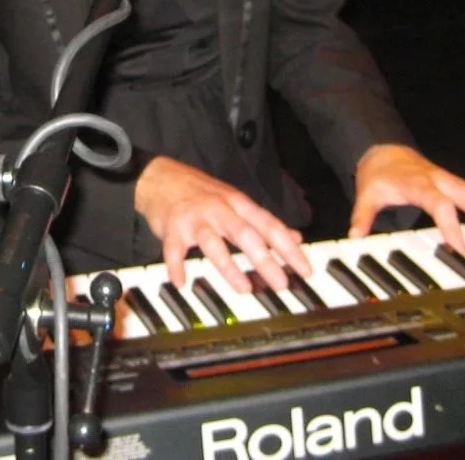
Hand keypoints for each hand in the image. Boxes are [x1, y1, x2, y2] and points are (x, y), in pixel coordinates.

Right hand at [135, 156, 310, 293]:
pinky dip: (176, 266)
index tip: (305, 270)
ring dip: (229, 267)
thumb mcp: (236, 201)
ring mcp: (195, 218)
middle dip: (266, 260)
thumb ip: (264, 222)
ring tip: (243, 288)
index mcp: (239, 204)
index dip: (289, 249)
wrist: (158, 176)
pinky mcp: (172, 227)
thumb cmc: (200, 192)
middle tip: (281, 284)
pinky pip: (174, 249)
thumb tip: (294, 238)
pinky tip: (181, 283)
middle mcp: (220, 209)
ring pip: (214, 243)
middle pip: (246, 235)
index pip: (270, 226)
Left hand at [350, 144, 464, 253]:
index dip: (451, 224)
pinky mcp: (464, 185)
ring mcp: (456, 182)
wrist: (386, 151)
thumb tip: (355, 238)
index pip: (439, 204)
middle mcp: (443, 181)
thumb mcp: (366, 194)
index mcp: (420, 184)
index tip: (463, 247)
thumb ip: (362, 216)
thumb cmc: (380, 175)